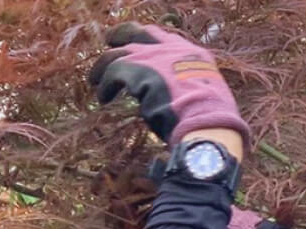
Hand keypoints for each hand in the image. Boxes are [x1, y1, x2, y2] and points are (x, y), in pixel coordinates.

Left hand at [88, 22, 250, 147]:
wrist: (205, 120)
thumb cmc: (209, 118)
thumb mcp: (205, 94)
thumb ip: (188, 87)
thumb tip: (176, 99)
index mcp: (191, 53)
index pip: (163, 38)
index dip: (147, 40)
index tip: (137, 45)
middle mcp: (170, 48)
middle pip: (136, 32)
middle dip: (120, 35)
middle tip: (108, 43)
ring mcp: (152, 56)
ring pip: (116, 54)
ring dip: (103, 68)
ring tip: (95, 81)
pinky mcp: (136, 69)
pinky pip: (111, 73)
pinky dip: (105, 86)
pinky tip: (103, 98)